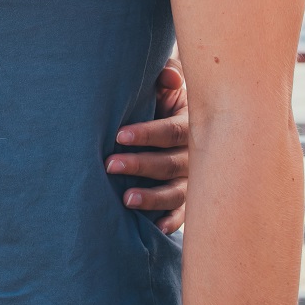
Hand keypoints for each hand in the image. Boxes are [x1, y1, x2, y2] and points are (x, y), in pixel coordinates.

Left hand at [106, 59, 187, 233]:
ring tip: (126, 199)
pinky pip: (183, 214)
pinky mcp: (188, 199)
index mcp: (190, 125)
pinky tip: (155, 228)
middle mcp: (195, 155)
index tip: (119, 135)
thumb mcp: (169, 86)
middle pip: (170, 163)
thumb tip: (168, 76)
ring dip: (152, 197)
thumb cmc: (165, 100)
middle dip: (140, 165)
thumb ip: (168, 77)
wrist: (182, 122)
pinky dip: (171, 221)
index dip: (147, 134)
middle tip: (109, 165)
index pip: (171, 131)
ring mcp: (193, 180)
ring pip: (176, 192)